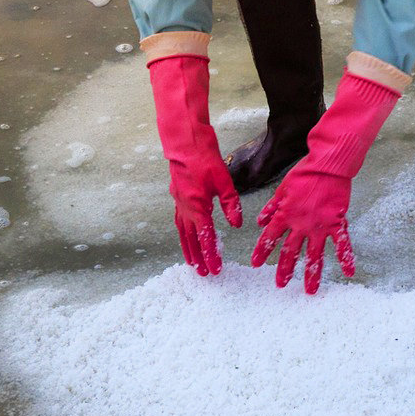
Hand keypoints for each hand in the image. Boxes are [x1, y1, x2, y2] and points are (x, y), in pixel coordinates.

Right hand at [148, 54, 242, 275]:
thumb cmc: (205, 158)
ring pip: (183, 232)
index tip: (215, 268)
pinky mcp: (178, 195)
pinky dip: (183, 233)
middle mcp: (185, 207)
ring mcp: (179, 202)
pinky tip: (186, 237)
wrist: (185, 141)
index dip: (211, 254)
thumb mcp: (224, 181)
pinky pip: (179, 220)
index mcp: (197, 206)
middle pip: (191, 239)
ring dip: (188, 248)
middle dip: (198, 257)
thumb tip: (236, 224)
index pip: (205, 236)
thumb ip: (231, 204)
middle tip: (203, 273)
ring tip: (192, 263)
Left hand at [250, 70, 399, 292]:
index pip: (269, 237)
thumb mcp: (282, 188)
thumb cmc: (304, 173)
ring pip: (314, 254)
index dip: (261, 251)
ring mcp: (319, 226)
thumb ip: (271, 207)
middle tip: (280, 284)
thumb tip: (259, 221)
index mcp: (285, 215)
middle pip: (290, 252)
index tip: (255, 264)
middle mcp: (300, 224)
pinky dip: (346, 257)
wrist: (328, 164)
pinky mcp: (337, 222)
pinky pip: (342, 243)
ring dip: (310, 273)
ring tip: (309, 290)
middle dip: (284, 269)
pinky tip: (350, 272)